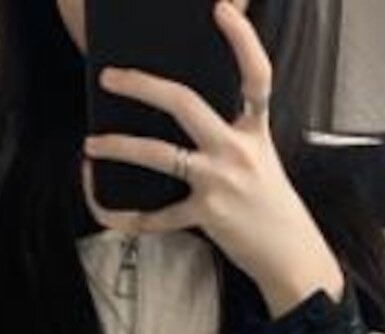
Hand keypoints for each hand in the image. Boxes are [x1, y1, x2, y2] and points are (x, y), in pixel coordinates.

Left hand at [81, 0, 342, 314]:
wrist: (291, 257)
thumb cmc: (272, 207)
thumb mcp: (263, 159)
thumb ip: (235, 133)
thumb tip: (192, 119)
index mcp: (254, 131)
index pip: (256, 77)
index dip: (242, 39)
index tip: (221, 9)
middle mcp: (237, 150)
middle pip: (185, 104)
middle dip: (142, 86)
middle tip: (110, 77)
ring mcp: (220, 183)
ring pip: (159, 155)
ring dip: (120, 147)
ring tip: (92, 146)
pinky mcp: (207, 216)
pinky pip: (157, 216)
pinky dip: (128, 217)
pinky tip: (107, 210)